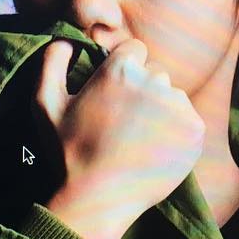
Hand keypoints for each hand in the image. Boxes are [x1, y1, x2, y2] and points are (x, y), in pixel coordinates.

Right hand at [31, 39, 205, 238]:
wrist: (96, 198)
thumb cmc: (67, 151)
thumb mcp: (44, 103)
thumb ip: (51, 61)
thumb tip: (68, 39)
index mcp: (119, 69)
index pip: (134, 49)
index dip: (122, 70)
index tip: (113, 95)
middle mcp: (154, 81)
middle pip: (155, 72)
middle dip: (142, 90)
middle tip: (123, 122)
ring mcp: (177, 106)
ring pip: (173, 96)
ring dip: (160, 110)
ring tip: (138, 139)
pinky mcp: (194, 130)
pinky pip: (188, 119)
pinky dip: (175, 132)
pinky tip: (153, 150)